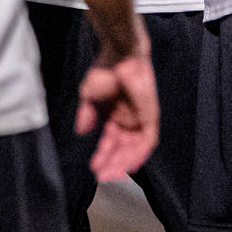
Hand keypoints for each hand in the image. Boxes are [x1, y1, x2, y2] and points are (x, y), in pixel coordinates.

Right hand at [75, 26, 158, 181]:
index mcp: (113, 116)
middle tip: (102, 176)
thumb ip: (86, 115)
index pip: (109, 142)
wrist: (119, 55)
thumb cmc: (104, 70)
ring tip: (111, 174)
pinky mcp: (150, 115)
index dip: (102, 156)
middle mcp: (127, 120)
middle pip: (122, 149)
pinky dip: (139, 154)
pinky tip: (130, 165)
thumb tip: (81, 132)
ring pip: (134, 148)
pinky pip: (148, 141)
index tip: (94, 169)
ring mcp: (139, 118)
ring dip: (123, 162)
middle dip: (112, 163)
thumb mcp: (89, 95)